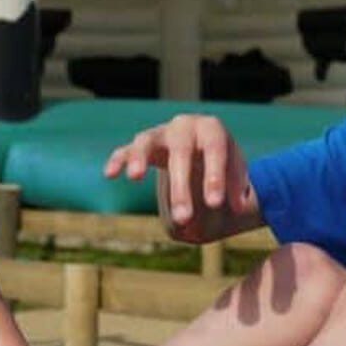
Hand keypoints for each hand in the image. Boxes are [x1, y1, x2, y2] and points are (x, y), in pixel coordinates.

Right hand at [103, 114, 253, 242]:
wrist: (205, 159)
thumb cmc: (223, 171)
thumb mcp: (236, 181)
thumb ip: (236, 193)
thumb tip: (236, 207)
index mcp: (212, 130)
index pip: (214, 149)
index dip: (215, 175)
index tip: (215, 203)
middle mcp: (184, 126)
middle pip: (181, 151)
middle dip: (181, 187)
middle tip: (183, 218)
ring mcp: (159, 134)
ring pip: (146, 141)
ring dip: (140, 158)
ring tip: (135, 177)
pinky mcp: (141, 147)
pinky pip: (125, 150)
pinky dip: (118, 160)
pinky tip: (109, 174)